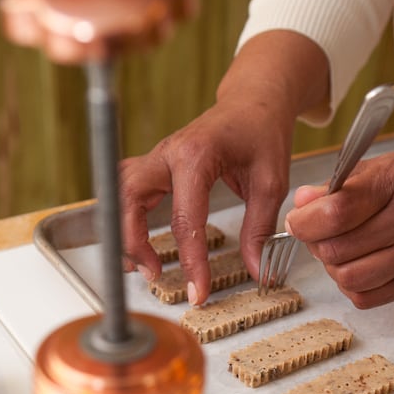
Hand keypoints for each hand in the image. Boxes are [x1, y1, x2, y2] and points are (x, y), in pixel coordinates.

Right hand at [118, 31, 329, 303]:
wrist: (254, 100)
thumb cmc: (262, 132)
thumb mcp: (271, 181)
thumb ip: (260, 228)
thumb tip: (257, 270)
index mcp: (197, 155)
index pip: (185, 218)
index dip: (191, 261)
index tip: (197, 292)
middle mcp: (168, 153)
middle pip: (129, 199)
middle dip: (134, 241)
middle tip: (155, 274)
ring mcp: (158, 157)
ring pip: (121, 193)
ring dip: (125, 230)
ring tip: (143, 265)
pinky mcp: (156, 165)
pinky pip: (129, 191)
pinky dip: (127, 217)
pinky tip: (141, 242)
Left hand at [285, 140, 393, 308]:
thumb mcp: (384, 168)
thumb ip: (339, 186)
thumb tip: (300, 204)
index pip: (336, 211)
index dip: (305, 222)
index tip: (298, 221)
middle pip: (336, 249)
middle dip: (316, 244)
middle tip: (321, 234)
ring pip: (348, 277)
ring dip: (333, 267)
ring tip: (341, 250)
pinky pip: (365, 297)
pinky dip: (352, 285)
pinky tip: (359, 266)